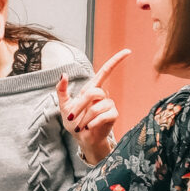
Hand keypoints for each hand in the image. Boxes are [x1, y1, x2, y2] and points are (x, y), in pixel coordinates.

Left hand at [57, 49, 130, 164]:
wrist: (82, 139)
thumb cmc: (74, 122)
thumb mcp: (64, 106)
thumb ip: (61, 90)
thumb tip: (63, 74)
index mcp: (92, 89)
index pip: (106, 71)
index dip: (116, 61)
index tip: (127, 51)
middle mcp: (102, 95)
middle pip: (93, 92)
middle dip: (80, 106)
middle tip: (72, 118)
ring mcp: (109, 105)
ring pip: (96, 106)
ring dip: (85, 118)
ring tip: (81, 126)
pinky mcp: (113, 115)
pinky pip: (104, 115)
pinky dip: (93, 122)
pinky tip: (89, 127)